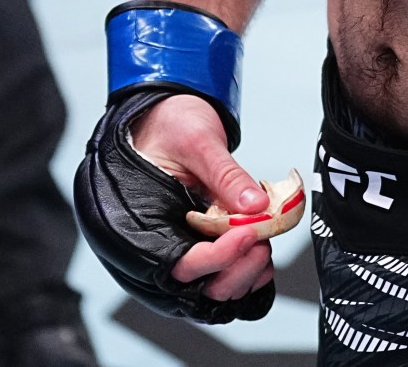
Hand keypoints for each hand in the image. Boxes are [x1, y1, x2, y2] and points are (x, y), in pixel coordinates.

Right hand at [136, 95, 275, 299]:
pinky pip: (222, 274)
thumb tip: (255, 204)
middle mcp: (160, 244)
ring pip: (213, 287)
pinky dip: (245, 271)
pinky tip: (260, 252)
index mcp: (143, 221)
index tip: (248, 234)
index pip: (180, 265)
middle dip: (236, 271)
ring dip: (244, 274)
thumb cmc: (168, 127)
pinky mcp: (202, 244)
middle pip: (199, 287)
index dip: (217, 258)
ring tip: (264, 245)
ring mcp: (182, 247)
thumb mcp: (197, 141)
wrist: (167, 119)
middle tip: (261, 242)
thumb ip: (225, 175)